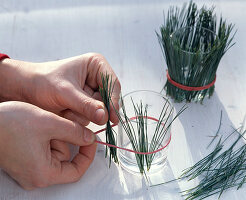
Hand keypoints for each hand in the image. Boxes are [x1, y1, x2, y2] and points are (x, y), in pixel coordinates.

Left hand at [0, 53, 120, 124]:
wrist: (25, 90)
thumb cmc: (43, 82)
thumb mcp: (65, 92)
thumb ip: (86, 105)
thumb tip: (105, 117)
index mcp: (96, 65)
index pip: (113, 84)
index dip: (114, 101)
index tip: (112, 118)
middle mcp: (96, 78)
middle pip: (108, 99)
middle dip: (93, 109)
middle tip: (77, 112)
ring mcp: (91, 92)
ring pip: (99, 111)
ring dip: (83, 115)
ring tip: (65, 109)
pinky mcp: (85, 104)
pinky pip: (90, 117)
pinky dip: (78, 118)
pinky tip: (65, 112)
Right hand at [0, 101, 96, 189]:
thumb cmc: (10, 124)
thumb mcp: (50, 124)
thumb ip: (74, 132)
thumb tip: (90, 138)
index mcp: (43, 174)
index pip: (76, 171)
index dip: (88, 155)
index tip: (91, 139)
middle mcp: (36, 176)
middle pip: (65, 158)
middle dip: (64, 138)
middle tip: (55, 124)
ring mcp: (29, 169)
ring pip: (55, 151)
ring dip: (54, 135)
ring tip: (41, 125)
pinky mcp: (24, 160)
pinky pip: (44, 149)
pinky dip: (46, 137)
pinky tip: (36, 127)